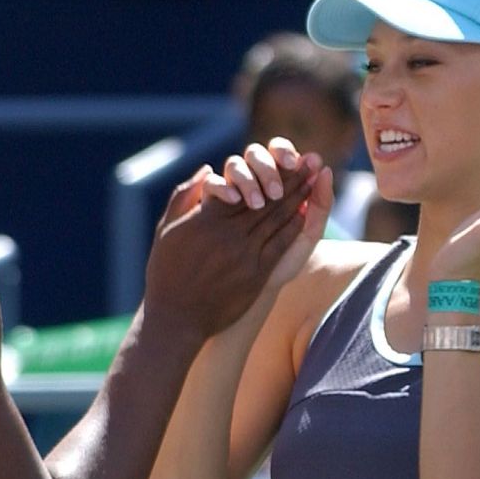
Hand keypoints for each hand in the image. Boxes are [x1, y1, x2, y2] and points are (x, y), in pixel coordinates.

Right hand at [145, 147, 322, 339]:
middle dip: (290, 180)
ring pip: (276, 219)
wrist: (177, 318)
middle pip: (265, 200)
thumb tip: (207, 169)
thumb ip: (184, 197)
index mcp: (206, 220)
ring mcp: (243, 254)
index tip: (283, 160)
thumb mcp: (166, 230)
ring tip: (312, 182)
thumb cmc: (166, 274)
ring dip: (297, 199)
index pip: (243, 186)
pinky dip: (292, 228)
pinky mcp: (255, 274)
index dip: (267, 172)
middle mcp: (227, 234)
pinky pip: (278, 245)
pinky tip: (304, 215)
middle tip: (309, 164)